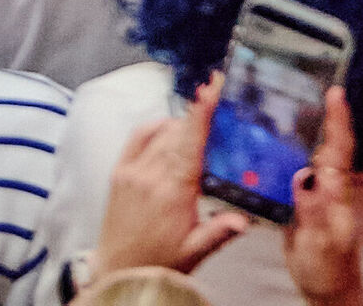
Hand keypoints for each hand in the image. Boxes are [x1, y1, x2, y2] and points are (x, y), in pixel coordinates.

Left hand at [92, 80, 249, 281]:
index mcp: (174, 193)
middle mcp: (152, 176)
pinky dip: (153, 127)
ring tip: (194, 128)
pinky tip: (166, 129)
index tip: (212, 86)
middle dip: (197, 117)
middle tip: (214, 107)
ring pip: (161, 134)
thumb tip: (243, 220)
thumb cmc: (159, 264)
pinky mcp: (119, 173)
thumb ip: (219, 232)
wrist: (120, 275)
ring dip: (179, 125)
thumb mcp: (195, 253)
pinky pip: (137, 137)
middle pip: (179, 133)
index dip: (202, 111)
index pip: (191, 143)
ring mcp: (133, 172)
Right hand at [287, 87, 362, 305]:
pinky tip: (254, 146)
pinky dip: (273, 156)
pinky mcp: (293, 203)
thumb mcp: (322, 241)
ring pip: (300, 153)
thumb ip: (314, 209)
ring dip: (288, 129)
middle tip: (291, 80)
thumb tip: (304, 174)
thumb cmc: (329, 268)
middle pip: (318, 141)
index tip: (335, 90)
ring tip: (266, 103)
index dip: (338, 119)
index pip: (339, 148)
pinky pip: (284, 171)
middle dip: (310, 111)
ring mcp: (308, 193)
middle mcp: (323, 185)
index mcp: (335, 190)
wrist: (324, 291)